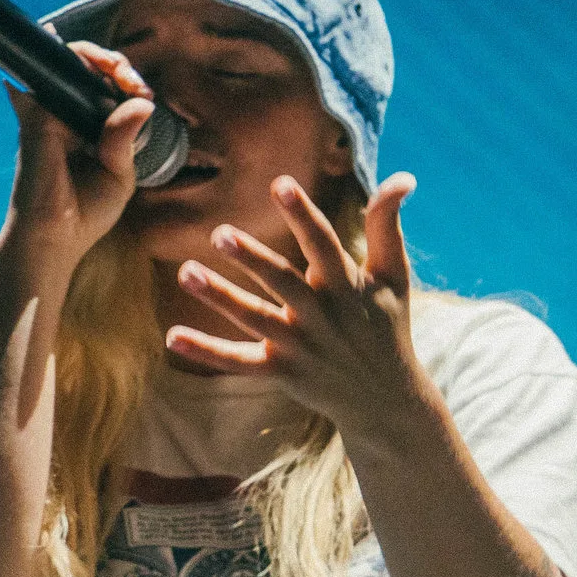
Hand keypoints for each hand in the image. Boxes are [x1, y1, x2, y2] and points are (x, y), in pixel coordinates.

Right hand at [0, 41, 154, 272]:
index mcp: (90, 128)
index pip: (107, 89)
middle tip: (132, 79)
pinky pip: (40, 80)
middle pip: (87, 70)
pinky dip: (56, 63)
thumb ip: (125, 137)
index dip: (127, 81)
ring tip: (119, 70)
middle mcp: (66, 117)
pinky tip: (86, 61)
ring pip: (66, 65)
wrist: (55, 239)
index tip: (144, 93)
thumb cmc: (85, 212)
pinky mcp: (34, 120)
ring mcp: (48, 115)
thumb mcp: (119, 173)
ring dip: (94, 57)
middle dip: (114, 63)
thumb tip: (143, 103)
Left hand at [167, 172, 424, 426]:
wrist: (385, 399)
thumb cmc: (387, 325)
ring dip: (220, 296)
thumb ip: (388, 224)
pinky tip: (172, 335)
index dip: (302, 214)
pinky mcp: (281, 372)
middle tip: (220, 232)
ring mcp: (299, 345)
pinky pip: (239, 362)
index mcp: (347, 286)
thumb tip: (404, 177)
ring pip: (254, 318)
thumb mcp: (394, 275)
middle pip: (282, 282)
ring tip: (185, 271)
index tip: (280, 183)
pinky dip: (207, 351)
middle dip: (252, 258)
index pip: (323, 244)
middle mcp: (321, 315)